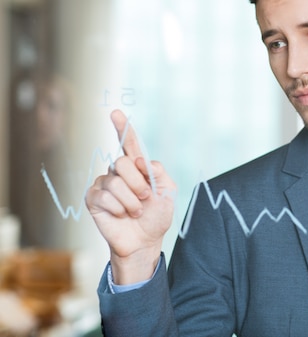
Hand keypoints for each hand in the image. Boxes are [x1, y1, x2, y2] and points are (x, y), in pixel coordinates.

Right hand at [86, 109, 174, 283]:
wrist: (145, 241)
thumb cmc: (156, 216)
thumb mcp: (168, 192)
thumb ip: (158, 172)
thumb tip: (139, 160)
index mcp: (137, 167)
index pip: (129, 143)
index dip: (122, 128)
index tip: (116, 113)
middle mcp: (118, 172)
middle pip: (122, 161)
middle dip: (138, 183)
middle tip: (145, 198)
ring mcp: (104, 184)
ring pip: (115, 181)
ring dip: (131, 200)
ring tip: (135, 211)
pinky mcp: (93, 198)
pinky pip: (104, 196)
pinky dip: (119, 208)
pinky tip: (121, 215)